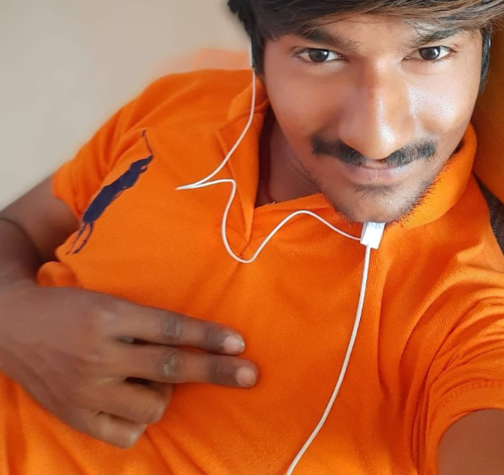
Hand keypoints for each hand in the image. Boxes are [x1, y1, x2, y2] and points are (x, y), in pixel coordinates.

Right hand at [0, 282, 257, 447]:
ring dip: (166, 394)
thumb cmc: (70, 309)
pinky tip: (135, 402)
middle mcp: (100, 354)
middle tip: (249, 374)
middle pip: (170, 367)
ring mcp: (87, 389)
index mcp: (110, 315)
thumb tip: (194, 342)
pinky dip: (140, 420)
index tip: (239, 342)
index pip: (170, 328)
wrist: (14, 327)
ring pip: (152, 405)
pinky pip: (125, 432)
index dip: (207, 336)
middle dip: (215, 371)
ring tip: (153, 379)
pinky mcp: (75, 416)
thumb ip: (145, 322)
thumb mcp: (108, 301)